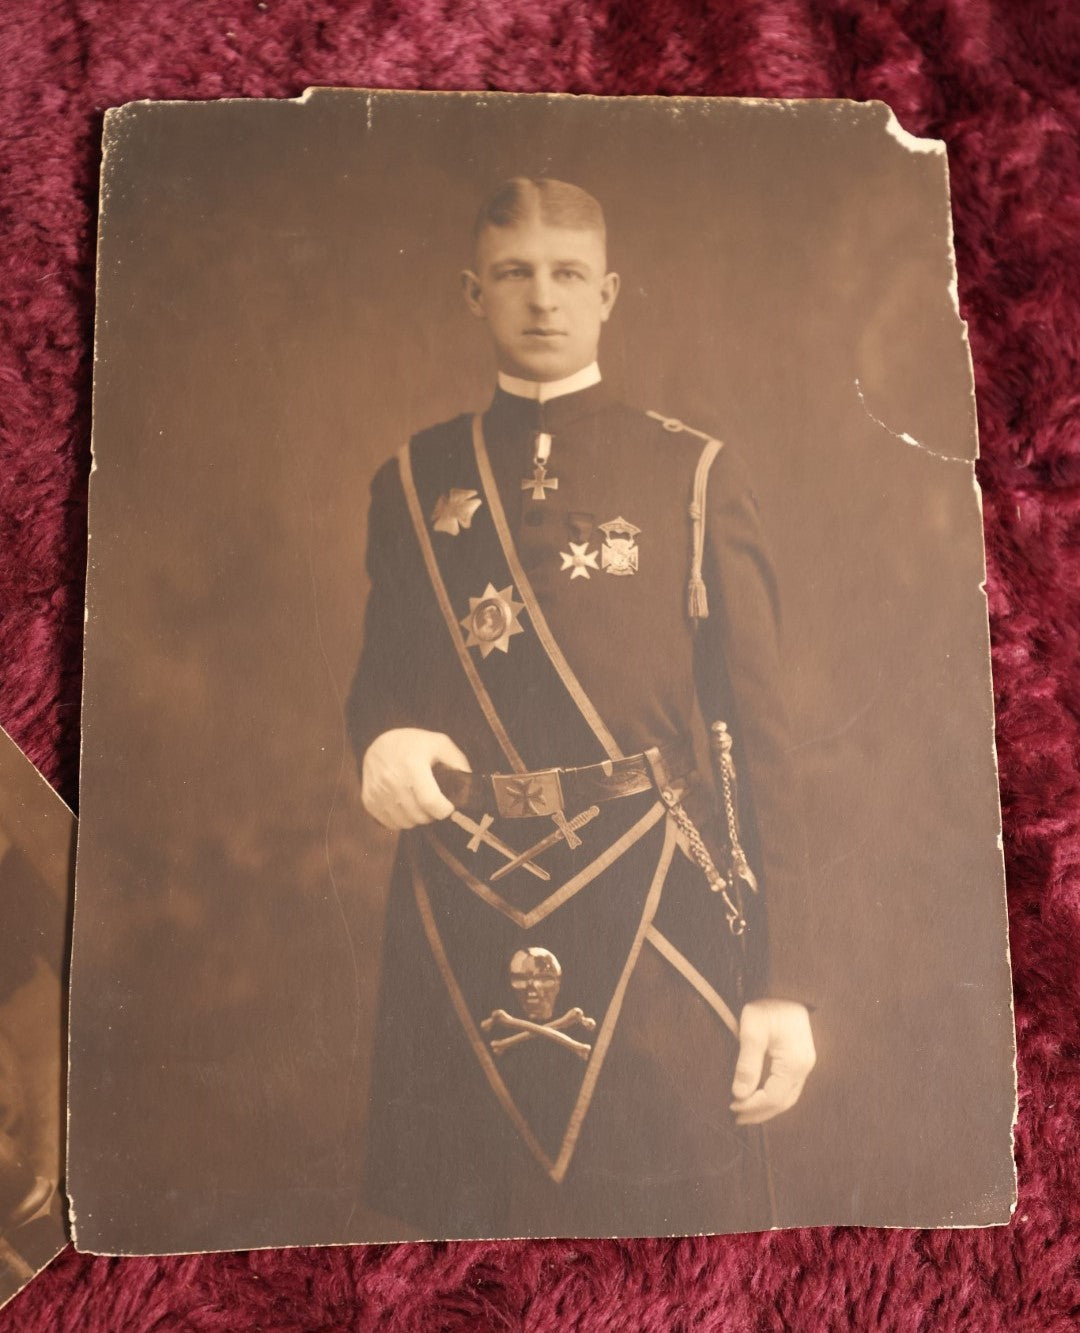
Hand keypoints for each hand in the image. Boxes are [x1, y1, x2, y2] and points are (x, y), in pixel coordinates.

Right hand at [361, 728, 470, 829]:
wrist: (378, 742)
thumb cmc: (414, 744)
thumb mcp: (440, 744)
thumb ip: (458, 763)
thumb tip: (469, 787)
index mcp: (412, 765)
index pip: (430, 801)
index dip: (444, 810)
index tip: (449, 807)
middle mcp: (392, 780)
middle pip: (419, 816)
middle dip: (432, 815)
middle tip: (434, 804)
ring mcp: (378, 792)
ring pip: (406, 823)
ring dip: (417, 819)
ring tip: (419, 804)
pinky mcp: (369, 800)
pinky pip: (391, 824)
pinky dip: (401, 821)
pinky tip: (405, 807)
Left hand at [729, 998, 815, 1125]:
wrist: (786, 987)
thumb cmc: (768, 1004)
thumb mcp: (753, 1028)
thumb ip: (747, 1062)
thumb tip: (739, 1094)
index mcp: (795, 1062)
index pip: (773, 1096)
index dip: (752, 1106)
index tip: (732, 1106)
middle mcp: (804, 1067)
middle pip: (783, 1102)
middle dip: (759, 1113)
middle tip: (736, 1118)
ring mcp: (804, 1064)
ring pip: (788, 1097)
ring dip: (767, 1108)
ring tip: (745, 1114)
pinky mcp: (800, 1060)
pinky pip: (788, 1088)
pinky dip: (773, 1098)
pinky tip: (759, 1098)